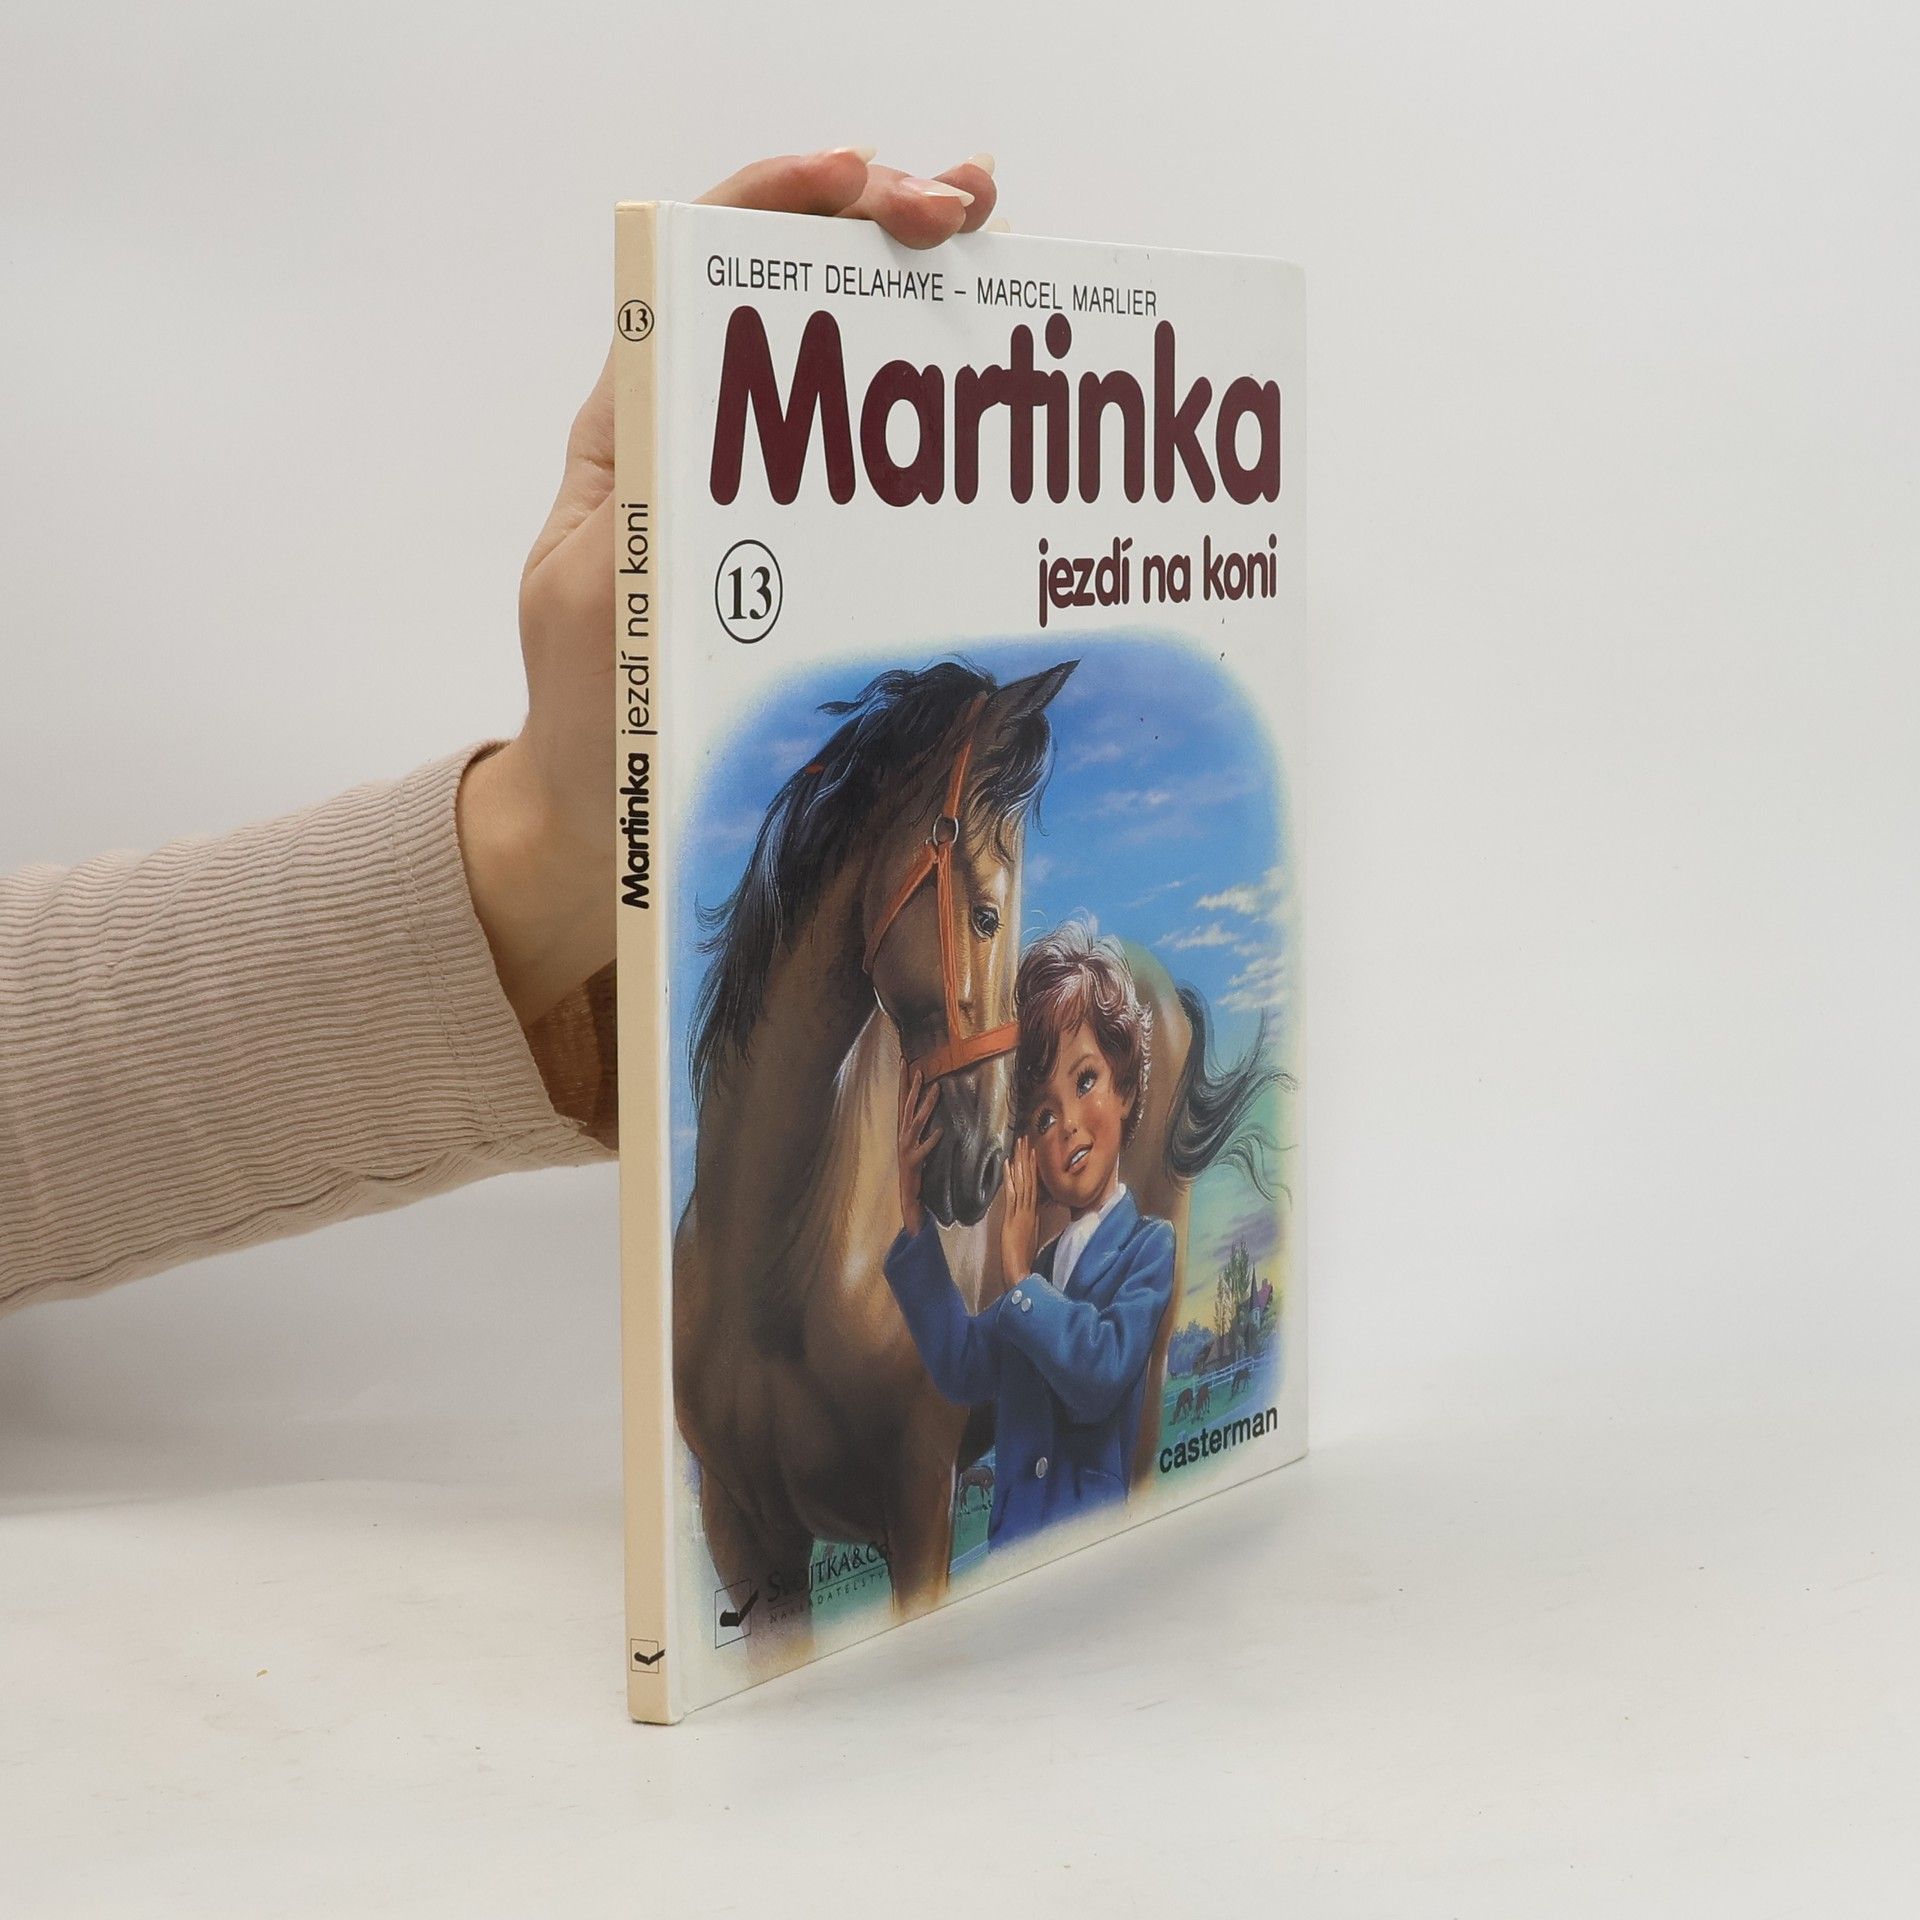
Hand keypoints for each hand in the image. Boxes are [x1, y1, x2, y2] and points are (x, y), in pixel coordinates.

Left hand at [460, 147, 1000, 1024]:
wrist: (611, 814)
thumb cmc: (588, 714)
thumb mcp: (593, 596)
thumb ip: (634, 502)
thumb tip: (692, 390)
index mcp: (641, 425)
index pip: (704, 267)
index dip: (780, 198)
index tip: (862, 181)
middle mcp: (710, 438)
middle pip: (797, 287)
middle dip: (881, 216)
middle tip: (969, 207)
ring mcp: (772, 492)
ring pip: (851, 356)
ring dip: (924, 287)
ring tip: (999, 246)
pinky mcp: (814, 548)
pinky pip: (881, 460)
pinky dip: (938, 411)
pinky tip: (996, 385)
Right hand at [897, 1063, 943, 1235]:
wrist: (907, 1192)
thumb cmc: (914, 1164)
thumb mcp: (915, 1140)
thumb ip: (919, 1123)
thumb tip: (929, 1102)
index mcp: (902, 1128)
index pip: (902, 1099)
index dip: (903, 1081)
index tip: (904, 1061)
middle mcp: (902, 1134)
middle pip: (907, 1106)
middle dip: (912, 1087)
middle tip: (919, 1069)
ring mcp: (907, 1147)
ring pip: (917, 1122)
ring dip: (926, 1106)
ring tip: (936, 1090)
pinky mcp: (914, 1161)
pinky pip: (925, 1148)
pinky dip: (932, 1140)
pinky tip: (941, 1131)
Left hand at [1000, 1134, 1039, 1284]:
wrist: (1021, 1271)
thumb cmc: (1023, 1258)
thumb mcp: (1030, 1236)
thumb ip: (1031, 1221)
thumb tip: (1033, 1211)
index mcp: (1033, 1213)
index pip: (1034, 1185)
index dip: (1033, 1168)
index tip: (1032, 1151)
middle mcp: (1030, 1210)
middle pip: (1030, 1179)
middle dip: (1027, 1158)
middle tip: (1026, 1138)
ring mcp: (1022, 1213)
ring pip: (1024, 1182)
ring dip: (1021, 1163)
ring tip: (1020, 1145)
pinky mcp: (1013, 1218)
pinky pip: (1013, 1194)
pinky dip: (1011, 1179)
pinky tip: (1008, 1165)